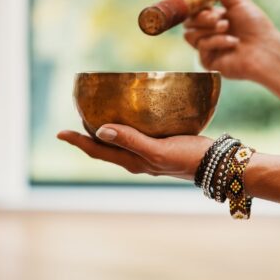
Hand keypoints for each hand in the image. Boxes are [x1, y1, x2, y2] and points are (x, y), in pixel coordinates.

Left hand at [57, 125, 212, 180]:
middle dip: (88, 136)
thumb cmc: (189, 158)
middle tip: (76, 118)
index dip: (78, 141)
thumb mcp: (158, 150)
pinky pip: (137, 135)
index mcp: (133, 162)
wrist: (219, 164)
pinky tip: (134, 115)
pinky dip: (127, 126)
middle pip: (105, 148)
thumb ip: (131, 140)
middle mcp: (138, 159)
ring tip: (97, 115)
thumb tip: (100, 130)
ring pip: (121, 142)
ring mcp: (150, 154)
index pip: (97, 151)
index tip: (60, 132)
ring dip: (106, 131)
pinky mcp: (163, 146)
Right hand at [184, 0, 279, 85]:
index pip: (192, 9)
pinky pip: (201, 47)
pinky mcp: (209, 62)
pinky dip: (216, 41)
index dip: (183, 2)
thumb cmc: (256, 25)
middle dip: (200, 16)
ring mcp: (208, 48)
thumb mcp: (236, 0)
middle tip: (217, 16)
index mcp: (214, 17)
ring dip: (208, 28)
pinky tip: (233, 42)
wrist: (266, 50)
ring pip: (190, 34)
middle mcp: (209, 33)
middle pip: (187, 21)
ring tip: (227, 27)